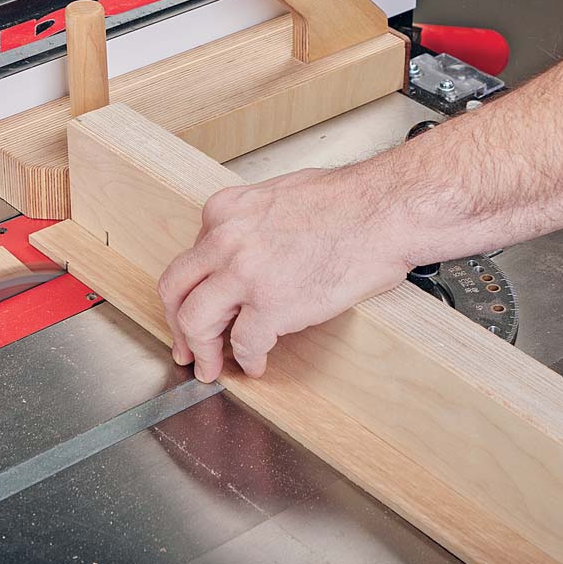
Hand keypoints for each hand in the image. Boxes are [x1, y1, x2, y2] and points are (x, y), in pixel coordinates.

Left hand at [157, 163, 414, 382]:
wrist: (385, 210)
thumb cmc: (350, 201)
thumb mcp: (281, 195)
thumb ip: (252, 223)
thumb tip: (250, 249)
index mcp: (226, 211)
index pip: (191, 257)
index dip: (192, 289)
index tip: (195, 305)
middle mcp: (225, 240)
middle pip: (176, 289)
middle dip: (176, 324)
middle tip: (184, 347)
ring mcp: (244, 274)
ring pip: (196, 321)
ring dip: (201, 351)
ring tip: (210, 368)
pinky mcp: (272, 305)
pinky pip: (245, 344)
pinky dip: (248, 361)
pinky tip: (257, 366)